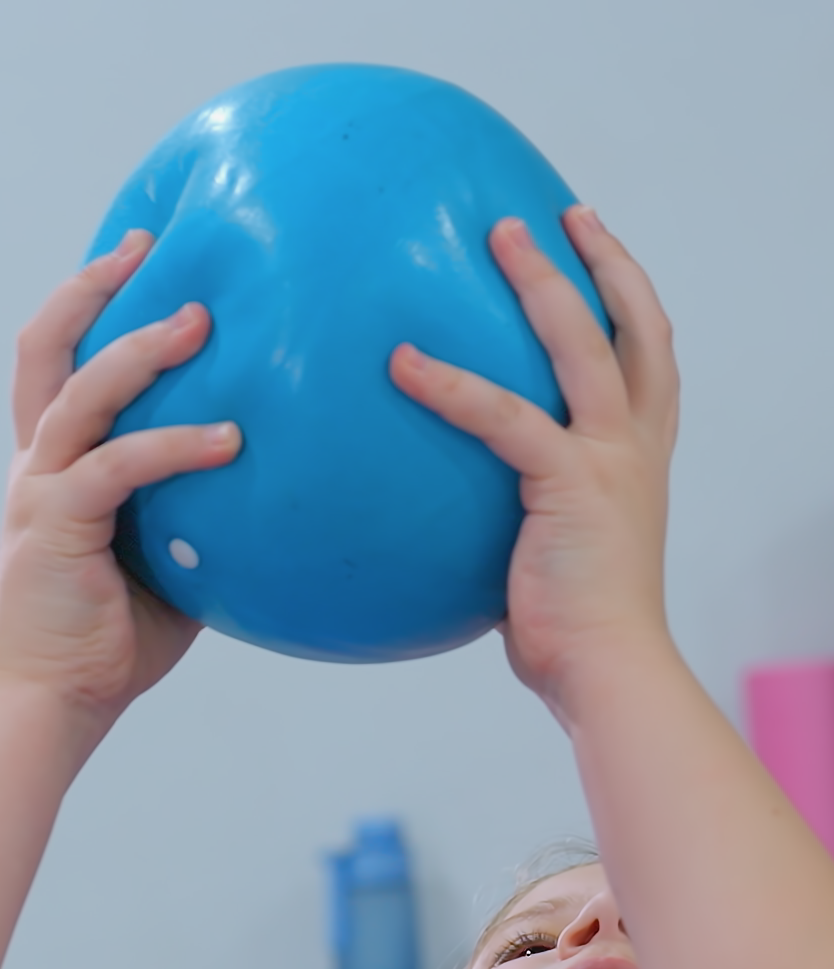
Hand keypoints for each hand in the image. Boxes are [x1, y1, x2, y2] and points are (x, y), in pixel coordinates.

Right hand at [0, 233, 241, 760]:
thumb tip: (270, 493)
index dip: (86, 302)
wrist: (53, 703)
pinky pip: (119, 467)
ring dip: (139, 350)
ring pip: (81, 392)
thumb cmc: (111, 641)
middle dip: (92, 289)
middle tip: (151, 246)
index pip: (58, 363)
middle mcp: (36, 465)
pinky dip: (174, 446)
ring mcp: (39, 490)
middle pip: (44, 348)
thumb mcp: (163, 563)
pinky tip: (230, 440)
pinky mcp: (54, 525)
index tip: (138, 255)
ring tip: (200, 323)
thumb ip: (195, 516)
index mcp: (54, 467)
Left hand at [389, 208, 678, 725]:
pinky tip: (403, 363)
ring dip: (540, 283)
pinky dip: (451, 386)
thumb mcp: (554, 557)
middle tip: (549, 214)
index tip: (598, 249)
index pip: (649, 356)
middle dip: (595, 259)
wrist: (608, 670)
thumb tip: (458, 515)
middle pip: (629, 326)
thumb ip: (525, 517)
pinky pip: (503, 418)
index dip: (629, 296)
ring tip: (496, 236)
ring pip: (580, 344)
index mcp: (640, 459)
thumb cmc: (575, 633)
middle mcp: (636, 447)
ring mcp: (610, 460)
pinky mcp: (571, 485)